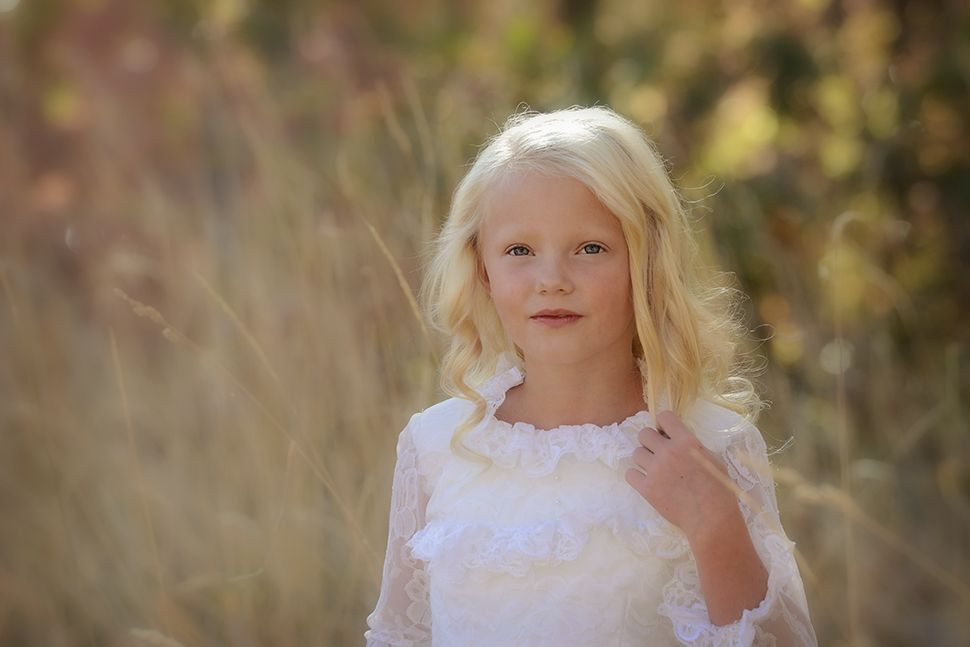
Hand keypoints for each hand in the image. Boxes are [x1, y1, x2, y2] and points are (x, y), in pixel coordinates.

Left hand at [623, 410, 741, 543]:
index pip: (664, 417)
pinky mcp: (646, 488)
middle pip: (644, 434)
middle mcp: (668, 452)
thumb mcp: (712, 459)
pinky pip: (630, 474)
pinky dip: (637, 477)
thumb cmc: (719, 489)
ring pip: (636, 453)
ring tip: (656, 470)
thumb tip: (677, 439)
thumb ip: (693, 446)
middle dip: (651, 442)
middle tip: (659, 453)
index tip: (666, 433)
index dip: (664, 424)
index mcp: (686, 442)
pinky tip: (647, 481)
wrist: (711, 518)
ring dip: (645, 459)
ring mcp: (655, 470)